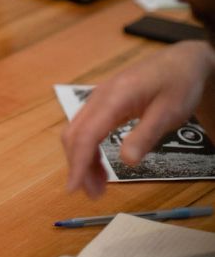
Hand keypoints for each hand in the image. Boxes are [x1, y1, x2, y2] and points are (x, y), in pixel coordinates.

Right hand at [61, 41, 214, 197]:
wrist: (182, 62)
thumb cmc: (178, 84)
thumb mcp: (168, 114)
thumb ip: (145, 136)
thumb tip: (126, 162)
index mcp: (114, 97)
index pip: (86, 134)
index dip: (77, 163)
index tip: (73, 188)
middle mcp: (100, 96)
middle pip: (75, 133)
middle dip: (78, 165)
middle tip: (94, 194)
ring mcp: (100, 98)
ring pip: (78, 131)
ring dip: (83, 159)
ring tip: (98, 186)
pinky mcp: (105, 102)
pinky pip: (88, 126)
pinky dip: (89, 148)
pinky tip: (100, 165)